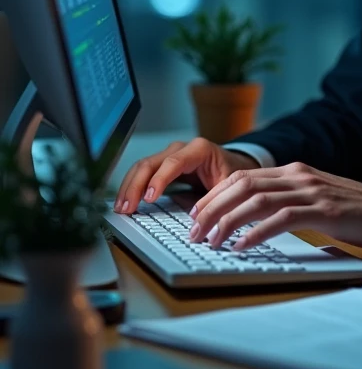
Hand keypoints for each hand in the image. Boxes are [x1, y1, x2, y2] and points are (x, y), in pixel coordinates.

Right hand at [114, 137, 258, 213]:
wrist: (233, 165)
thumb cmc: (232, 175)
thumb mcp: (230, 185)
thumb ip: (216, 198)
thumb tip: (198, 220)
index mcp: (199, 150)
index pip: (173, 162)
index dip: (159, 180)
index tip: (149, 199)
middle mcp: (181, 149)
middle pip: (151, 163)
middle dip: (136, 186)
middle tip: (127, 208)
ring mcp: (169, 154)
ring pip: (142, 166)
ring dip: (129, 187)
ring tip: (121, 208)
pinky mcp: (162, 164)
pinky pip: (142, 172)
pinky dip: (132, 186)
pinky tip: (125, 201)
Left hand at [187, 162, 361, 252]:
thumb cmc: (356, 212)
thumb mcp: (316, 200)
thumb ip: (289, 203)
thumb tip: (255, 223)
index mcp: (294, 171)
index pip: (242, 176)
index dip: (214, 194)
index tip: (196, 214)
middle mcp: (298, 175)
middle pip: (241, 184)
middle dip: (211, 208)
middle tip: (193, 231)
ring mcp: (310, 190)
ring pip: (255, 200)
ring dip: (227, 222)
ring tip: (210, 241)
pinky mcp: (322, 209)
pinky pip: (280, 219)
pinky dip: (256, 232)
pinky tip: (241, 246)